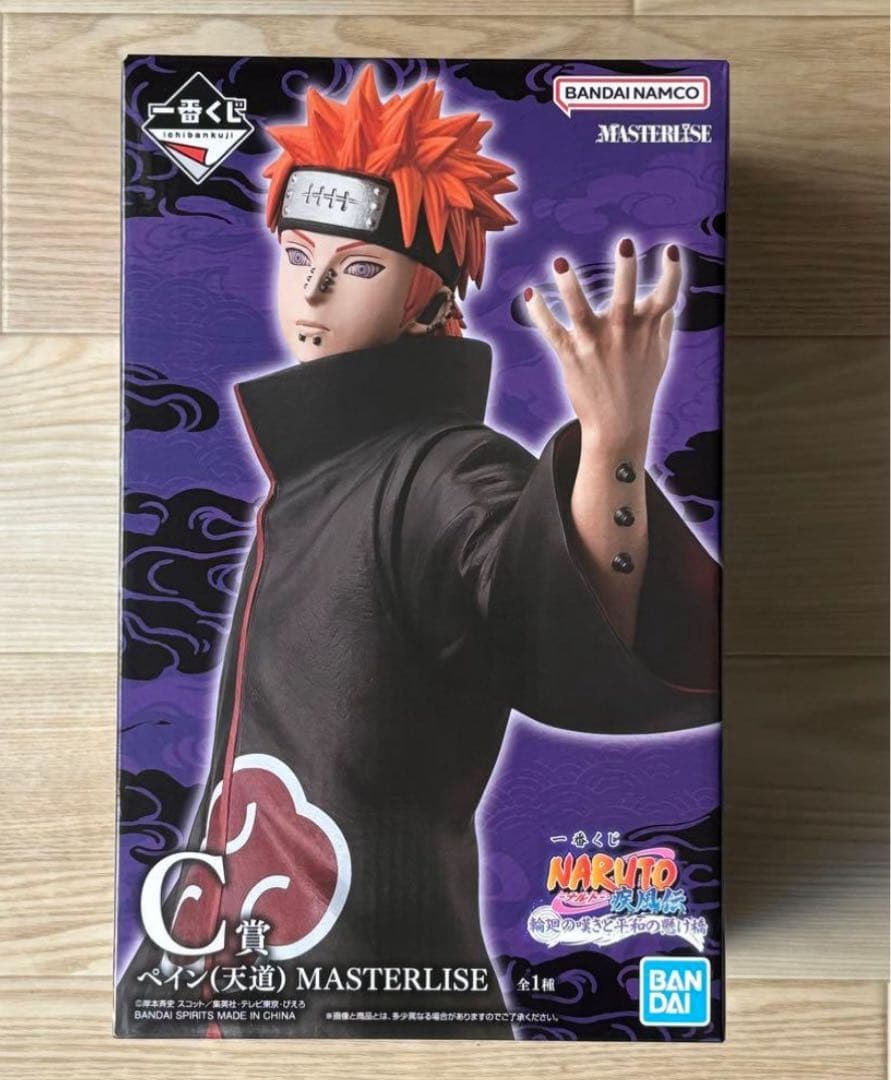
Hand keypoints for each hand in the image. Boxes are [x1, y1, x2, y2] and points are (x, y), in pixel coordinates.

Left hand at [524, 238, 680, 450]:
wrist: (617, 426)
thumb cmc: (639, 388)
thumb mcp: (660, 357)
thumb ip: (663, 326)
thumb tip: (671, 303)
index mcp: (647, 329)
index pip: (666, 296)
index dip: (672, 272)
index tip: (671, 250)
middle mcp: (622, 333)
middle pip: (625, 296)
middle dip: (626, 270)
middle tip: (625, 242)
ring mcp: (594, 344)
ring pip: (579, 310)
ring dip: (569, 286)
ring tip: (558, 263)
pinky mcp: (571, 356)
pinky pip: (551, 331)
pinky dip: (539, 313)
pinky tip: (530, 294)